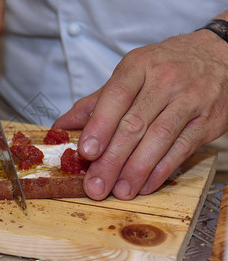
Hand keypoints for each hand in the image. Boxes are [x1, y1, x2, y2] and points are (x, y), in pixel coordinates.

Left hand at [54, 29, 227, 200]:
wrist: (218, 55)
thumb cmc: (164, 67)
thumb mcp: (128, 75)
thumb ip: (95, 103)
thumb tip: (61, 127)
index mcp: (138, 67)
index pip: (116, 97)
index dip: (99, 126)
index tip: (85, 152)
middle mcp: (165, 81)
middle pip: (134, 124)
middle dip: (112, 160)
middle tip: (96, 185)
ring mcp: (190, 100)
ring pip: (159, 139)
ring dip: (136, 170)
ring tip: (119, 191)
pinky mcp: (208, 120)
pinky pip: (182, 149)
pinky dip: (161, 170)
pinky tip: (145, 185)